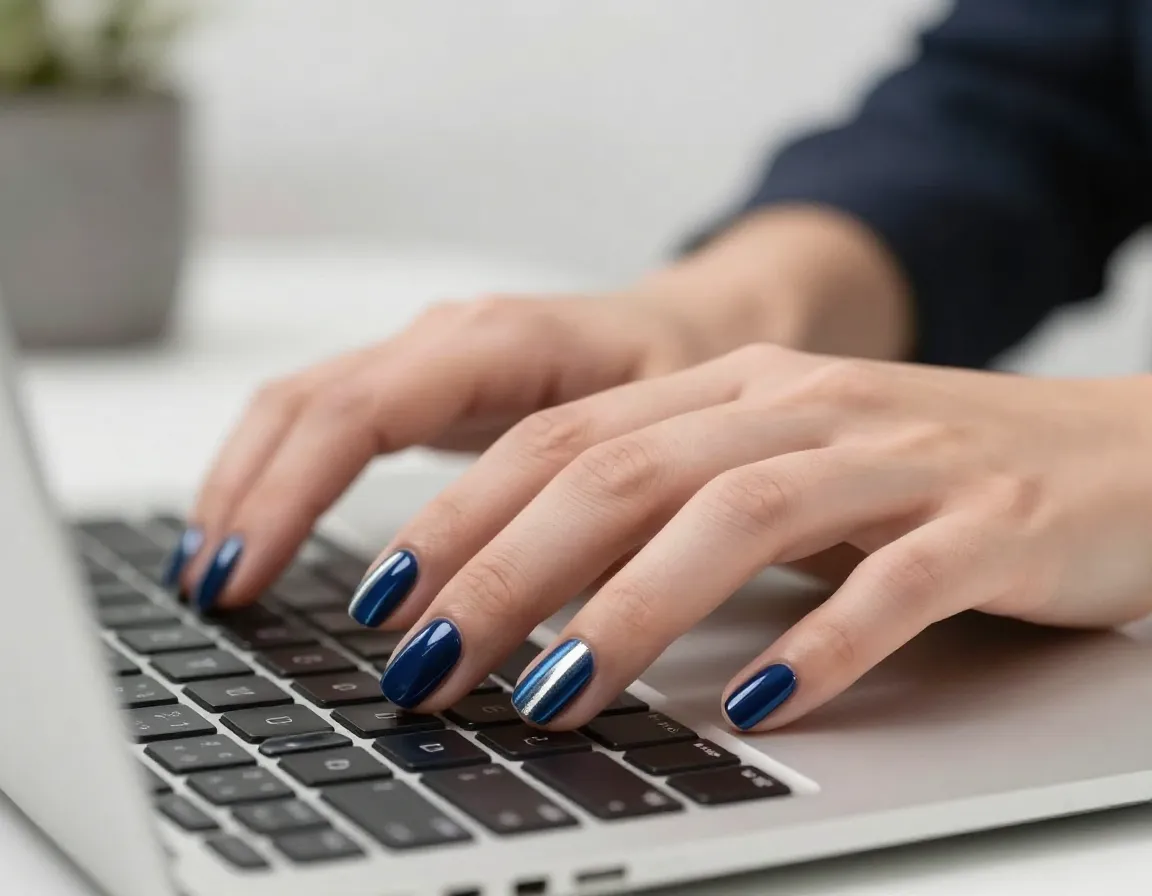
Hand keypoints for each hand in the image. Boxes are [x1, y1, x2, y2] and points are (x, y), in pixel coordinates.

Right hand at [171, 207, 910, 611]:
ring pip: (305, 405)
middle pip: (310, 405)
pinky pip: (330, 416)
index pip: (360, 412)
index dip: (294, 495)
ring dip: (250, 486)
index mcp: (504, 340)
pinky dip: (284, 473)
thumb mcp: (667, 458)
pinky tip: (264, 529)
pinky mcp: (432, 382)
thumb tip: (524, 637)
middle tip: (213, 594)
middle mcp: (452, 334)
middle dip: (251, 498)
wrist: (706, 329)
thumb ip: (594, 535)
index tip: (251, 575)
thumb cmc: (694, 385)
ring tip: (213, 573)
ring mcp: (435, 353)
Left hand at [363, 346, 1151, 730]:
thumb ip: (668, 509)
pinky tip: (760, 709)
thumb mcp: (780, 470)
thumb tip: (535, 599)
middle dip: (508, 570)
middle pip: (625, 472)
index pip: (569, 437)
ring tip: (553, 693)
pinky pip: (893, 586)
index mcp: (738, 389)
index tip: (390, 600)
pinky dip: (819, 646)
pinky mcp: (990, 525)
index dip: (466, 516)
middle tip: (427, 662)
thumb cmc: (924, 476)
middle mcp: (803, 407)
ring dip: (632, 610)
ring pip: (737, 517)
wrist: (1117, 455)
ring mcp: (898, 461)